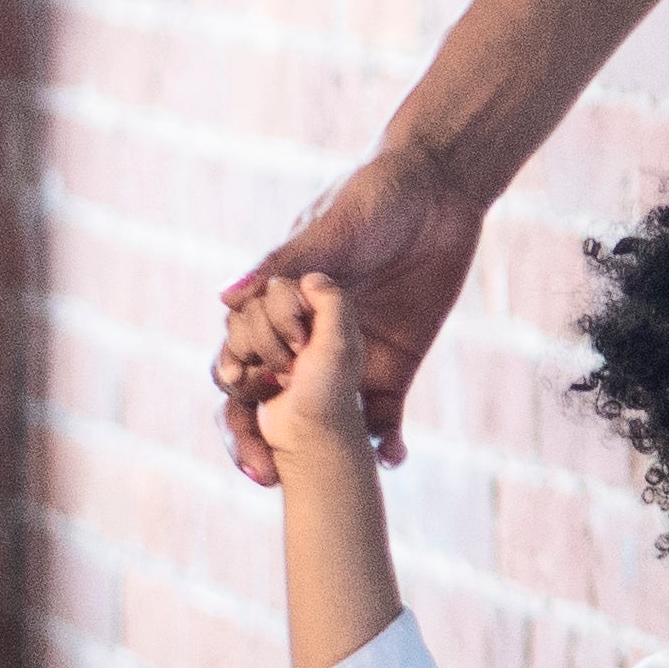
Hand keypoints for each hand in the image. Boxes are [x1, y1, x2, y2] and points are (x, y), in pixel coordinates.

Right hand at [217, 138, 490, 483]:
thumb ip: (286, 263)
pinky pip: (386, 415)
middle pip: (273, 400)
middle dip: (266, 439)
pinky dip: (388, 441)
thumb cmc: (377, 194)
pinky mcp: (396, 366)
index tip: (245, 396)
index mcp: (280, 304)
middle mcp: (308, 339)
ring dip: (329, 451)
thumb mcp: (335, 226)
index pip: (243, 352)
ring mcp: (351, 357)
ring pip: (326, 419)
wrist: (443, 190)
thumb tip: (225, 298)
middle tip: (267, 474)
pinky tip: (394, 458)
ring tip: (339, 477)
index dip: (238, 380)